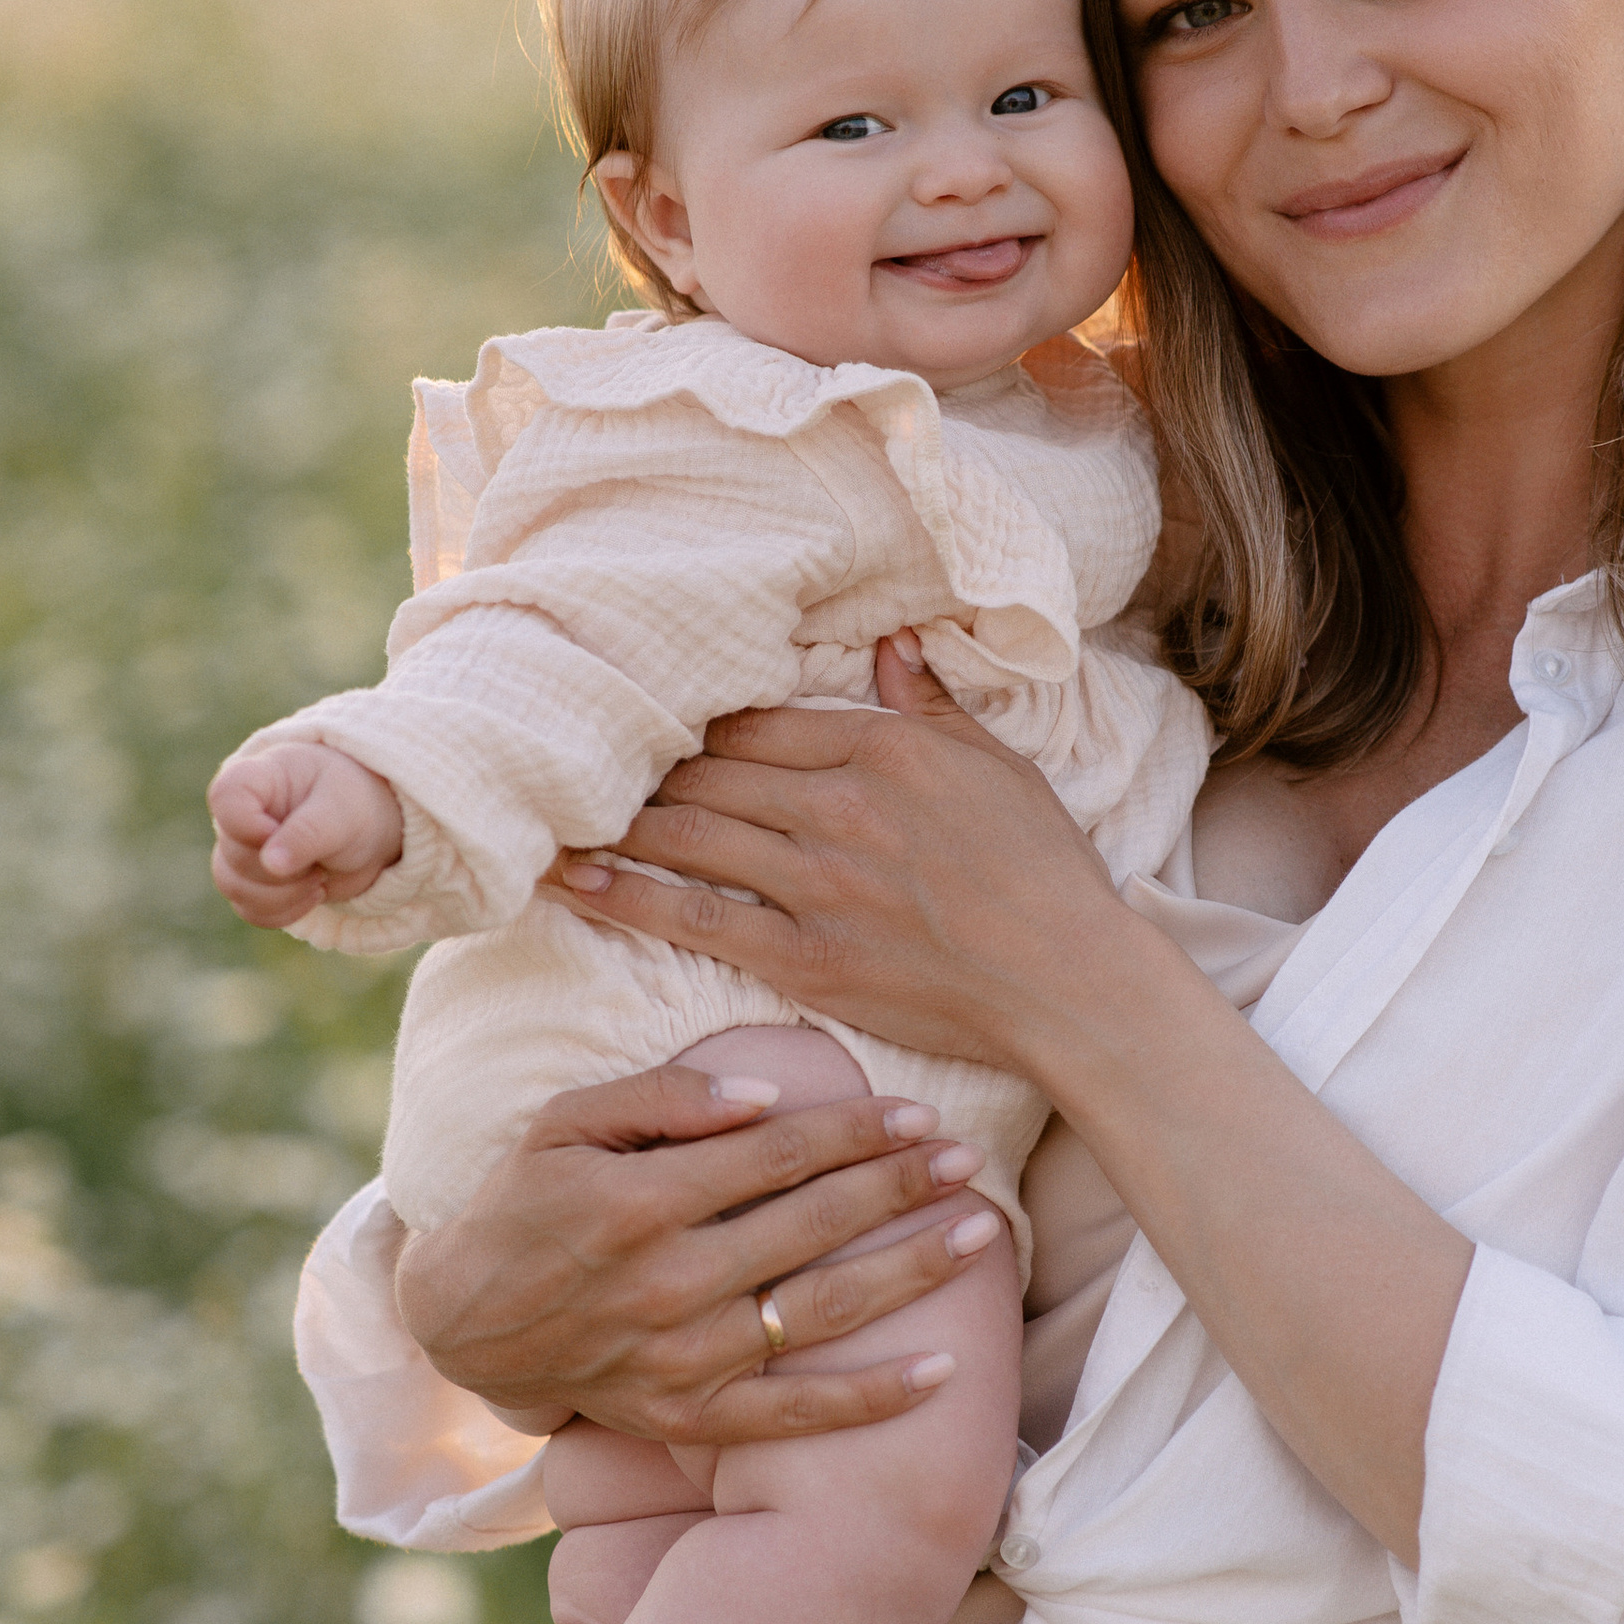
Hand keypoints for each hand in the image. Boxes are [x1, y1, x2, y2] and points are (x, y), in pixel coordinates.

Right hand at [209, 741, 403, 927]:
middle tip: (320, 861)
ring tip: (320, 878)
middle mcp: (241, 815)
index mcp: (257, 779)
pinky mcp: (252, 882)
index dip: (248, 827)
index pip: (226, 798)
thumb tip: (271, 863)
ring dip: (283, 896)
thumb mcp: (341, 811)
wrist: (369, 830)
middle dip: (281, 871)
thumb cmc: (353, 803)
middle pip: (234, 854)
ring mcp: (242, 850)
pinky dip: (284, 911)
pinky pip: (250, 909)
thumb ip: (307, 833)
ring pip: (234, 887)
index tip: (282, 834)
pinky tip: (315, 894)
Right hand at [392, 1057, 998, 1448]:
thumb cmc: (522, 1205)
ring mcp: (680, 1356)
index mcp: (637, 1200)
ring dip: (909, 1272)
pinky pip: (794, 1415)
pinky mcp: (685, 1415)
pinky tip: (941, 1371)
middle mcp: (667, 1281)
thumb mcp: (563, 1124)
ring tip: (979, 1235)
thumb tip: (764, 1096)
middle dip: (899, 1189)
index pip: (775, 1156)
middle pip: (812, 1227)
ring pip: (819, 1313)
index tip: (919, 1116)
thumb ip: (662, 1099)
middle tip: (968, 1161)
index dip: (854, 1132)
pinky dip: (870, 1399)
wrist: (463, 1325)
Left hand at [539, 637, 1124, 1077]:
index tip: (647, 724)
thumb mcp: (998, 767)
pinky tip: (575, 879)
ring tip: (554, 812)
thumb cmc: (1046, 874)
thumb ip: (931, 706)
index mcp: (885, 751)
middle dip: (642, 770)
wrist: (1070, 978)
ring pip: (690, 836)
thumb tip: (892, 645)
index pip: (759, 724)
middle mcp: (841, 806)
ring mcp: (819, 883)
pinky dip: (628, 895)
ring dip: (617, 822)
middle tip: (577, 764)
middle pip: (711, 775)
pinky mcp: (808, 957)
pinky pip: (697, 918)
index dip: (696, 727)